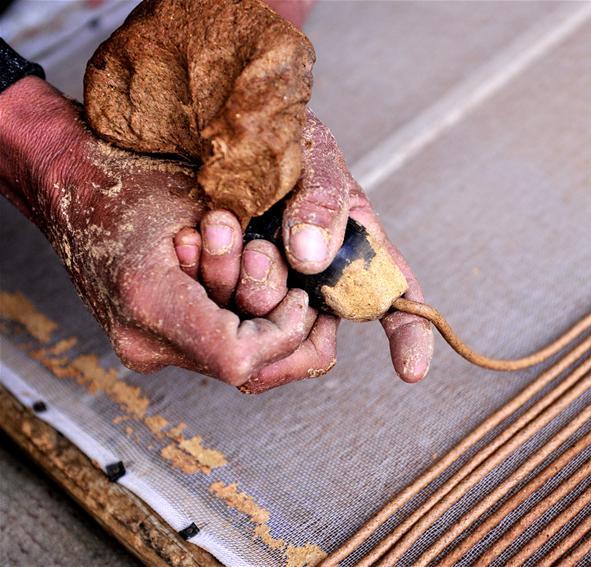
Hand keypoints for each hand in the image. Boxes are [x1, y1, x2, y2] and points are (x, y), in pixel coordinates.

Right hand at [0, 79, 326, 390]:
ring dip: (266, 321)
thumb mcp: (211, 196)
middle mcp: (144, 340)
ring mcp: (147, 348)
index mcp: (149, 302)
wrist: (73, 180)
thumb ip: (256, 248)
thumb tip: (308, 281)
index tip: (301, 295)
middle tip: (289, 280)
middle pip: (246, 374)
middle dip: (284, 329)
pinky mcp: (156, 343)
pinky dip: (248, 322)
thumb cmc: (137, 172)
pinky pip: (222, 350)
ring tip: (254, 262)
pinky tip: (248, 281)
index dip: (284, 332)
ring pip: (239, 368)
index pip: (239, 356)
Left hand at [174, 110, 434, 384]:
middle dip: (275, 299)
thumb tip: (311, 257)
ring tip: (213, 225)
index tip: (411, 368)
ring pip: (256, 342)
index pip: (392, 299)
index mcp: (349, 251)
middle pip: (309, 339)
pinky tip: (185, 243)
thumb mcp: (310, 156)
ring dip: (231, 286)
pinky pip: (213, 334)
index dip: (408, 334)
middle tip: (254, 248)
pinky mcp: (216, 309)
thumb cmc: (267, 140)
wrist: (193, 134)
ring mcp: (265, 302)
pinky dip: (198, 289)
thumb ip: (320, 199)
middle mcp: (309, 287)